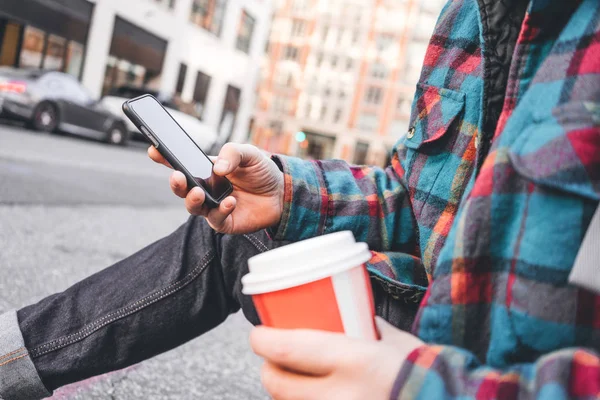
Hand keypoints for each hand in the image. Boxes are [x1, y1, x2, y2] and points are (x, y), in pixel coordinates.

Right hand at [149, 143, 283, 233]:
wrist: (282, 192)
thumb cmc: (261, 171)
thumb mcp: (249, 153)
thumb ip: (232, 154)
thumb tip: (217, 168)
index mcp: (206, 170)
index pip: (181, 164)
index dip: (165, 157)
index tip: (153, 150)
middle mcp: (206, 189)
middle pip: (182, 189)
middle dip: (176, 183)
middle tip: (177, 176)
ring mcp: (213, 206)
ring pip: (193, 207)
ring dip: (193, 200)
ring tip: (199, 192)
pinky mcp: (225, 222)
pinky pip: (217, 219)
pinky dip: (221, 210)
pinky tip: (231, 201)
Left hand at [250, 318, 423, 399]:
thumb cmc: (423, 372)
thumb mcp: (394, 341)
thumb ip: (366, 327)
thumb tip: (348, 311)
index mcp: (354, 361)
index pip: (288, 350)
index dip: (263, 340)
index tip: (258, 333)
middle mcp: (341, 395)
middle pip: (278, 384)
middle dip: (268, 369)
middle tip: (271, 356)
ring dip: (283, 391)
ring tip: (290, 377)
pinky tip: (309, 395)